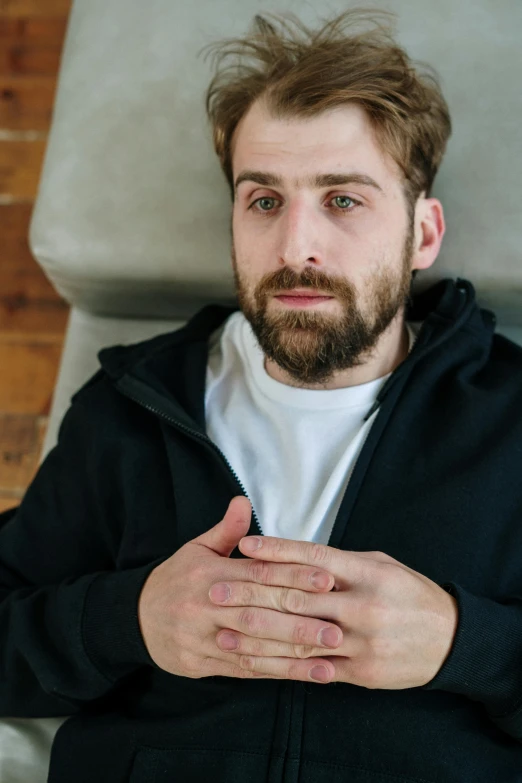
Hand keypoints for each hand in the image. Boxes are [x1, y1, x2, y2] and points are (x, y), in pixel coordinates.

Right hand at [137, 497, 340, 678]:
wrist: (136, 618)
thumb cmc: (176, 579)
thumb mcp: (195, 548)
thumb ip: (226, 530)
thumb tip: (243, 501)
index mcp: (210, 575)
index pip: (258, 575)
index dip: (293, 576)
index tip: (327, 580)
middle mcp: (208, 607)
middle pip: (260, 615)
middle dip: (301, 622)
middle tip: (338, 626)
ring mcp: (206, 639)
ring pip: (256, 647)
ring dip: (295, 654)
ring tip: (331, 655)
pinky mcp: (206, 664)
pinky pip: (246, 669)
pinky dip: (278, 672)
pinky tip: (306, 674)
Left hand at [209, 535, 458, 688]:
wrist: (448, 639)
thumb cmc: (409, 593)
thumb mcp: (380, 565)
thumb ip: (340, 562)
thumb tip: (296, 554)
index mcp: (368, 572)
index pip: (314, 557)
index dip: (277, 551)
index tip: (245, 545)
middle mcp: (363, 606)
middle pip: (298, 598)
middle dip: (253, 594)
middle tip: (216, 589)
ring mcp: (361, 642)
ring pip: (299, 638)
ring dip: (258, 634)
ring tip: (225, 628)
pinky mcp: (360, 671)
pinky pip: (312, 669)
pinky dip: (280, 665)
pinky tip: (254, 660)